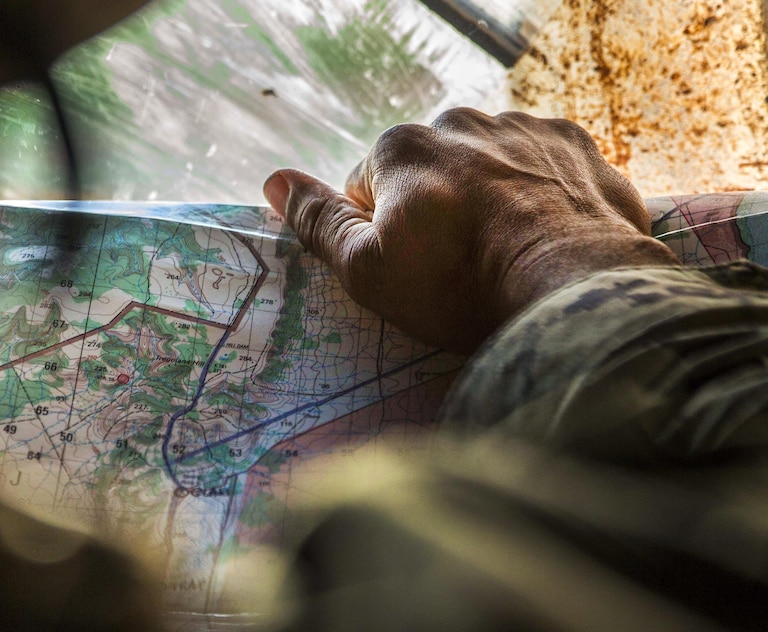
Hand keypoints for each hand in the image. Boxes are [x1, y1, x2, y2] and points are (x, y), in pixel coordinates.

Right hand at [263, 109, 677, 354]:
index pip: (366, 187)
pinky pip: (541, 168)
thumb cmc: (460, 285)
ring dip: (488, 200)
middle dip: (436, 209)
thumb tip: (273, 181)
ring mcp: (525, 128)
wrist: (575, 291)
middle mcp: (461, 121)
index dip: (380, 233)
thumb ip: (317, 221)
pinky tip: (545, 238)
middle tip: (458, 266)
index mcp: (401, 147)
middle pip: (428, 171)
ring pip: (486, 166)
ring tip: (506, 254)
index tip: (411, 268)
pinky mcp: (579, 147)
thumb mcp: (367, 270)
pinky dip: (538, 197)